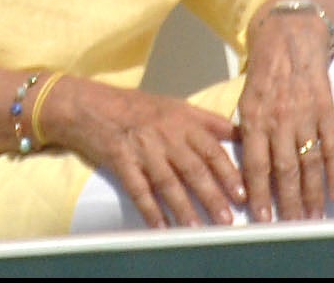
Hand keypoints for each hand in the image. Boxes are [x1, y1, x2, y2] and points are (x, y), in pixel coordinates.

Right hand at [42, 75, 244, 228]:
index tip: (242, 193)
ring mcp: (143, 149)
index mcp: (182, 120)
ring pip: (168, 182)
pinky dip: (150, 210)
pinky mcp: (121, 161)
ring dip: (184, 207)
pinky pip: (138, 190)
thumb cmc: (136, 107)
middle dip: (213, 196)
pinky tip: (160, 227)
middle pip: (194, 169)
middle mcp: (165, 134)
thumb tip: (239, 133)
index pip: (212, 149)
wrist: (91, 105)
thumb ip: (207, 121)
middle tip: (226, 219)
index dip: (229, 173)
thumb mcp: (176, 105)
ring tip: (196, 228)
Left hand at [234, 7, 333, 221]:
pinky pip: (332, 147)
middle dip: (288, 202)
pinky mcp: (326, 110)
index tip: (261, 218)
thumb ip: (246, 133)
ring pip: (309, 163)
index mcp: (254, 117)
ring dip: (312, 194)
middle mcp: (279, 119)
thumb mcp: (245, 99)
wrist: (290, 37)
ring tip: (313, 218)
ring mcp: (305, 115)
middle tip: (292, 227)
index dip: (259, 193)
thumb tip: (244, 172)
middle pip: (284, 170)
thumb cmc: (265, 73)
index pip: (255, 164)